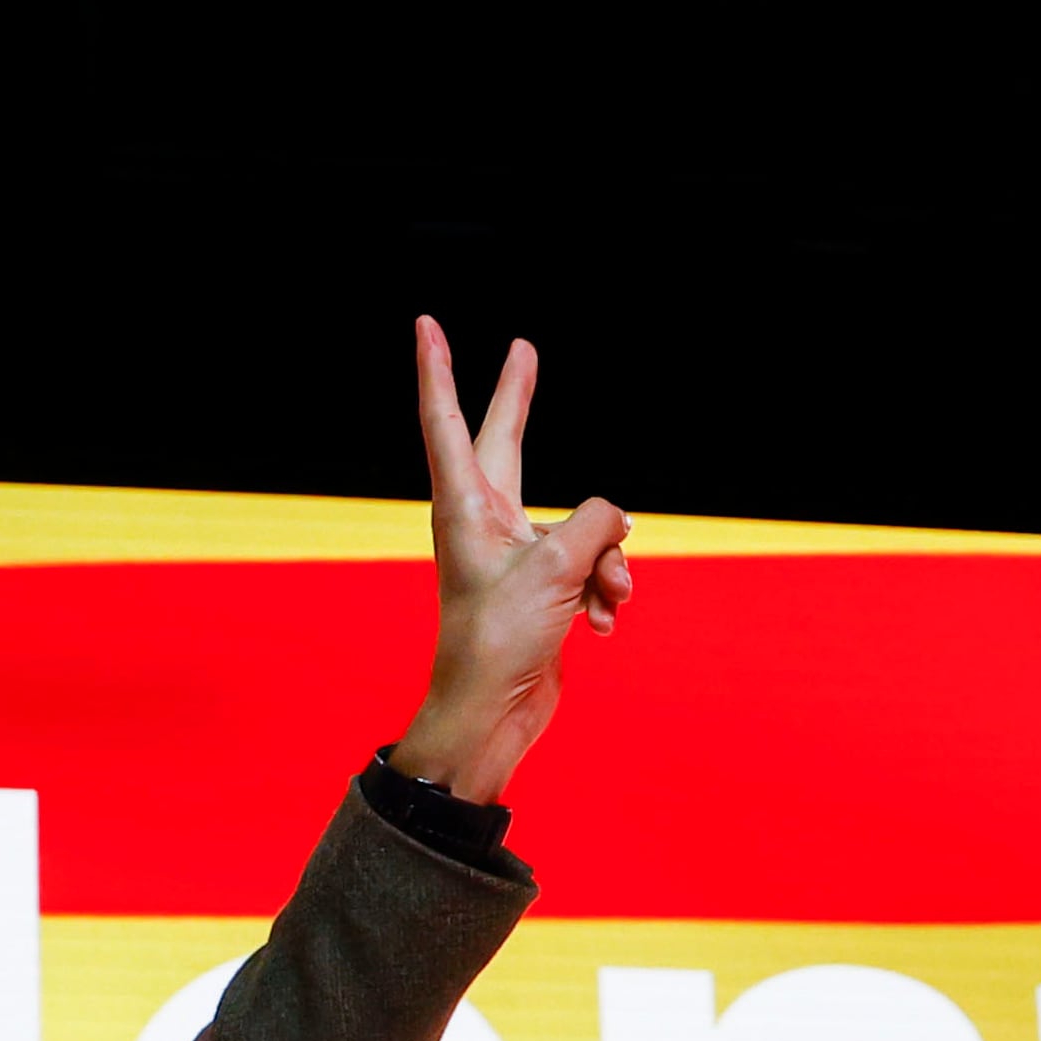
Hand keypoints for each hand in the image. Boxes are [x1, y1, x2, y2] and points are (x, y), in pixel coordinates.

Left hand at [388, 316, 631, 808]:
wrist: (494, 716)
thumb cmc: (500, 643)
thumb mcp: (557, 568)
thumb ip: (595, 524)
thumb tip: (615, 525)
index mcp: (464, 506)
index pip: (446, 421)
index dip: (438, 369)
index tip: (425, 325)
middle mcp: (485, 521)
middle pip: (508, 441)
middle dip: (520, 398)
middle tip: (524, 348)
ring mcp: (516, 553)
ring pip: (584, 524)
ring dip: (607, 562)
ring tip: (601, 601)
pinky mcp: (544, 585)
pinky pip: (594, 564)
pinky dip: (605, 590)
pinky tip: (602, 623)